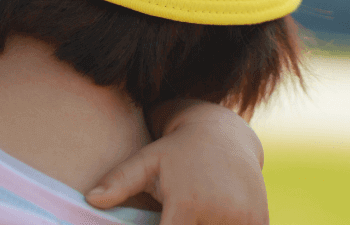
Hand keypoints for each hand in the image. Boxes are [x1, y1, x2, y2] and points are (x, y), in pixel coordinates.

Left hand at [85, 100, 267, 224]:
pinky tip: (206, 217)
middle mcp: (220, 214)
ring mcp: (244, 219)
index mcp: (187, 204)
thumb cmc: (175, 151)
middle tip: (172, 216)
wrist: (223, 133)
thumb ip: (118, 182)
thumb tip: (89, 199)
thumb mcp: (146, 161)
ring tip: (191, 213)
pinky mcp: (260, 222)